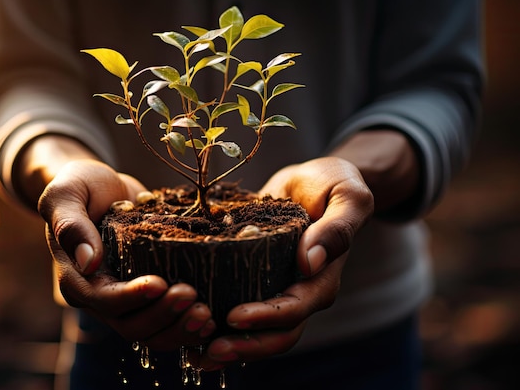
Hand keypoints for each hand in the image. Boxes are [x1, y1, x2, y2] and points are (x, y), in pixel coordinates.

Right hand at [38, 159, 216, 349]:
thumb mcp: (67, 195)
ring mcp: (127, 301)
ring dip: (179, 329)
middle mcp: (101, 298)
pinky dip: (187, 328)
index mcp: (78, 279)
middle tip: (192, 295)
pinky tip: (210, 321)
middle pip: (131, 326)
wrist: (103, 189)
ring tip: (206, 313)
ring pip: (151, 333)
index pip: (104, 300)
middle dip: (163, 315)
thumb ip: (70, 224)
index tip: (160, 283)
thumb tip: (88, 261)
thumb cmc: (81, 187)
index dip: (132, 297)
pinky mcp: (149, 297)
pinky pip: (167, 325)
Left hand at [193, 157, 373, 369]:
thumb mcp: (346, 196)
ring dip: (229, 346)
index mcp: (322, 278)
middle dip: (245, 347)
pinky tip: (189, 330)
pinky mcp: (256, 280)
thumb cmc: (333, 183)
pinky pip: (239, 308)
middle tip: (208, 351)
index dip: (266, 318)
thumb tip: (311, 262)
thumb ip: (338, 228)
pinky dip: (218, 325)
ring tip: (193, 355)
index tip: (234, 315)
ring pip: (257, 332)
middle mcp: (300, 292)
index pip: (295, 309)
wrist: (314, 180)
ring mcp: (277, 289)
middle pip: (277, 335)